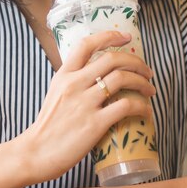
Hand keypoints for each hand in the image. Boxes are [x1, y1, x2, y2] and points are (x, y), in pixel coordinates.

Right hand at [19, 30, 154, 182]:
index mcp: (64, 74)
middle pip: (112, 59)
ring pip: (122, 79)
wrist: (37, 151)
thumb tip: (95, 75)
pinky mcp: (95, 123)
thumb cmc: (48, 124)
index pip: (87, 45)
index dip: (109, 36)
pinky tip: (145, 110)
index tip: (125, 37)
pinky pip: (126, 106)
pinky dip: (141, 106)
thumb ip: (73, 81)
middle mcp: (75, 84)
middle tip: (146, 70)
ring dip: (142, 82)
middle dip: (135, 61)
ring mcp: (85, 102)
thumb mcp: (56, 93)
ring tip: (149, 89)